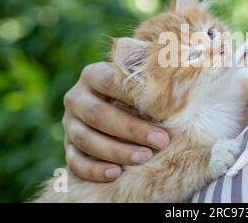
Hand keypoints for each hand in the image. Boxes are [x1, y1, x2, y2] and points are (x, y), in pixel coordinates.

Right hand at [62, 62, 169, 181]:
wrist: (117, 110)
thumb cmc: (137, 94)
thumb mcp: (143, 81)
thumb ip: (154, 79)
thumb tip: (180, 74)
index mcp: (93, 75)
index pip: (110, 82)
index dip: (135, 96)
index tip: (163, 109)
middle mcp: (76, 98)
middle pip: (98, 114)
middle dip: (131, 129)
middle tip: (161, 141)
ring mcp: (69, 124)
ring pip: (86, 139)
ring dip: (117, 151)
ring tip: (145, 158)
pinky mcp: (68, 147)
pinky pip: (75, 162)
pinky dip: (94, 170)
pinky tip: (115, 173)